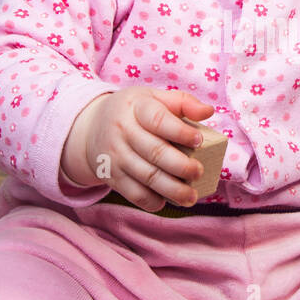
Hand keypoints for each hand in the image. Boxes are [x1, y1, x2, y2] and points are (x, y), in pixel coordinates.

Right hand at [61, 86, 215, 210]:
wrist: (91, 127)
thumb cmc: (134, 111)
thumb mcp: (153, 97)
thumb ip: (182, 102)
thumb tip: (208, 111)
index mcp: (137, 107)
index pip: (158, 120)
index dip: (180, 132)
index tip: (199, 141)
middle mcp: (123, 131)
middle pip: (155, 152)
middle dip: (181, 166)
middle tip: (199, 172)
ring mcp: (116, 155)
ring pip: (146, 176)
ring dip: (172, 190)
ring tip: (191, 196)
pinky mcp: (111, 176)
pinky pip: (133, 193)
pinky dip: (151, 201)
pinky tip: (166, 201)